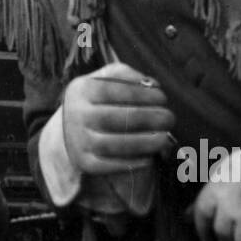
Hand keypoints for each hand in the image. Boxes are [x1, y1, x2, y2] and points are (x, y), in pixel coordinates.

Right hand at [61, 61, 176, 175]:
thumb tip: (151, 84)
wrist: (71, 128)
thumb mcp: (104, 79)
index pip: (113, 90)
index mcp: (80, 90)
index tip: (163, 98)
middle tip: (170, 119)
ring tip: (165, 138)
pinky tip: (150, 157)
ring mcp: (78, 140)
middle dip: (148, 118)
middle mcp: (75, 115)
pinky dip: (133, 162)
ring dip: (145, 142)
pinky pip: (111, 166)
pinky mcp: (84, 162)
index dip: (141, 94)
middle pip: (115, 118)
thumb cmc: (98, 99)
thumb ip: (126, 74)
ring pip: (115, 144)